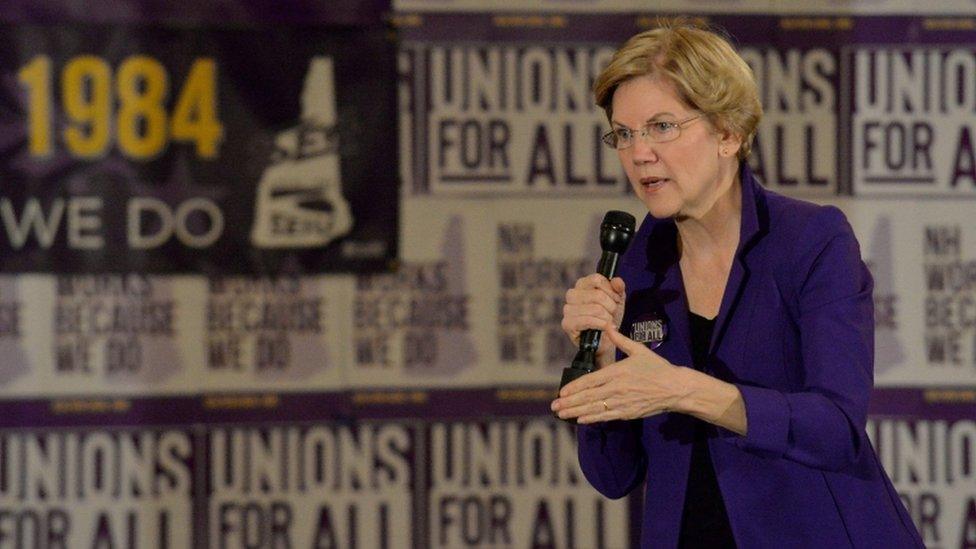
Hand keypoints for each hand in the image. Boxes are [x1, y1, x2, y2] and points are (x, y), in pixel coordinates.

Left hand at [551, 327, 688, 423]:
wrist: (675, 388)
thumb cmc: (657, 368)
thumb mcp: (638, 350)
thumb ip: (620, 339)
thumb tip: (608, 325)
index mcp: (618, 372)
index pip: (591, 381)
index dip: (575, 387)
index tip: (562, 392)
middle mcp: (617, 388)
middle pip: (589, 396)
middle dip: (570, 402)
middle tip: (554, 406)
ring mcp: (622, 402)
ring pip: (595, 408)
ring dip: (576, 412)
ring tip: (562, 414)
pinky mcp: (628, 413)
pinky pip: (607, 416)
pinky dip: (593, 418)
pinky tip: (581, 420)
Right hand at [561, 274, 625, 367]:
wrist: (606, 340)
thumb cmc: (609, 317)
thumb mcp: (617, 300)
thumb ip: (618, 288)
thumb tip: (617, 281)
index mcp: (582, 284)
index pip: (597, 279)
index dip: (610, 291)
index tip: (615, 300)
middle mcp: (572, 294)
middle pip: (597, 295)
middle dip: (611, 306)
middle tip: (612, 314)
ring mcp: (567, 309)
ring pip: (595, 308)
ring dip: (607, 317)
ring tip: (608, 322)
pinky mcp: (567, 323)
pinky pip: (588, 320)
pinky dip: (601, 324)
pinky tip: (604, 327)